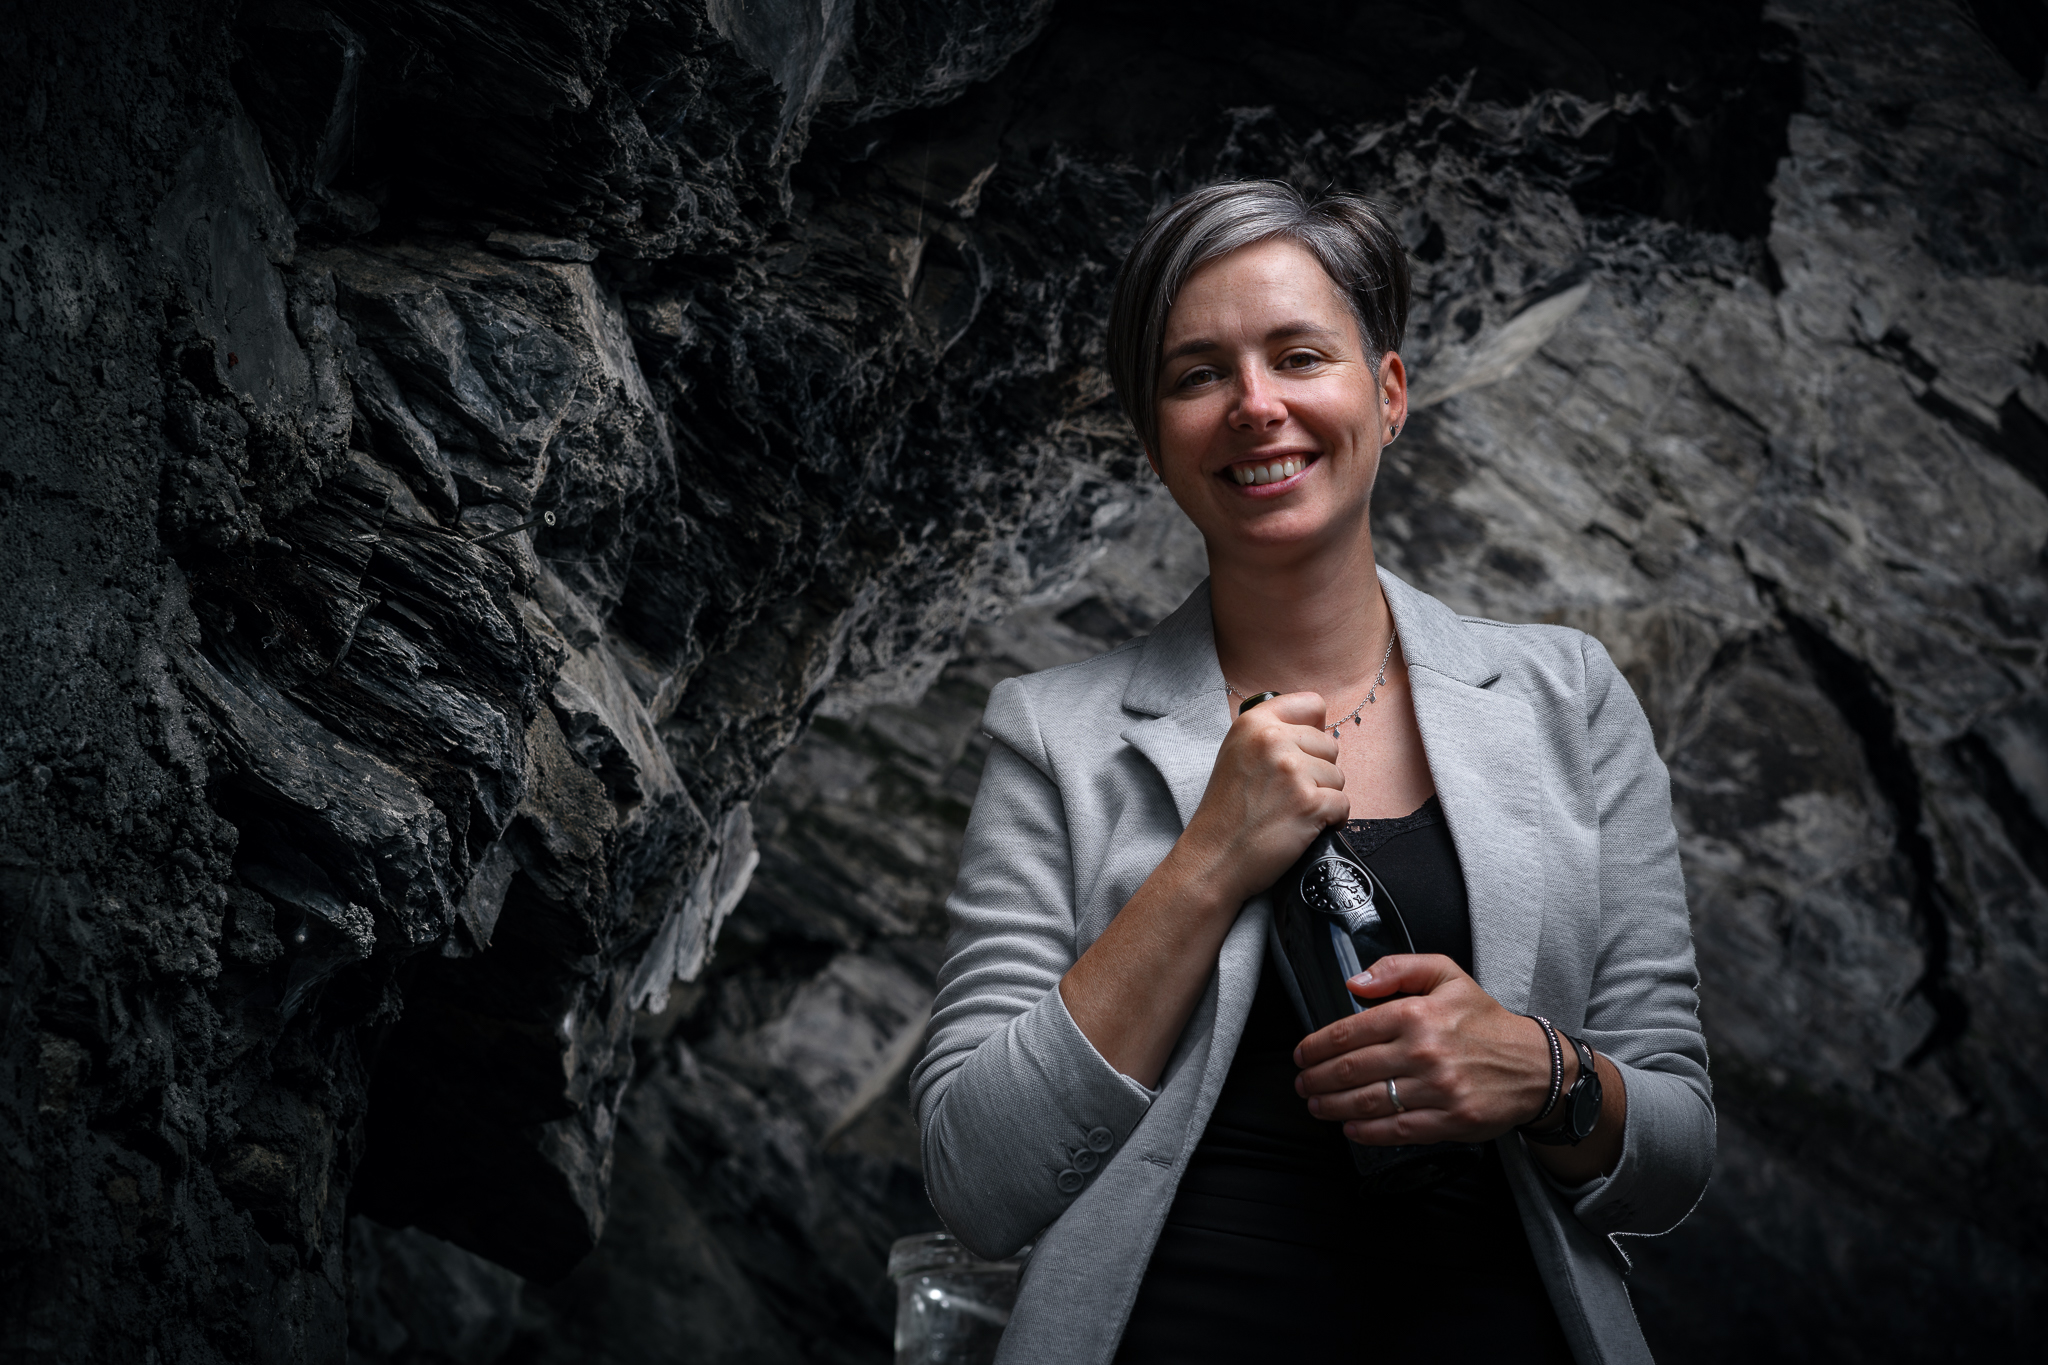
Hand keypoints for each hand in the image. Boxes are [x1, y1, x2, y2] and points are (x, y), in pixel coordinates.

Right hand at [1174, 691, 1346, 905]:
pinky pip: (1343, 805)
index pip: (1311, 704)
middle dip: (1317, 771)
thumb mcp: (1236, 754)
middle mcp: (1272, 740)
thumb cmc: (1226, 813)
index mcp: (1253, 723)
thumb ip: (1271, 735)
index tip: (1301, 753)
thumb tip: (1319, 727)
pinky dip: (1331, 820)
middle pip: (1329, 745)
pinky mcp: (1309, 803)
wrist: (1213, 858)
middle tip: (1287, 794)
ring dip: (1323, 797)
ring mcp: (1292, 771)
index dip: (1313, 731)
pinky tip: (1305, 828)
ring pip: (1338, 776)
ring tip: (1291, 812)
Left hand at [1290, 954, 1553, 1145]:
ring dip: (1332, 1107)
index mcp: (1416, 1014)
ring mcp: (1437, 1089)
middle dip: (1316, 1079)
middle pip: (1350, 1070)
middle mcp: (1423, 1051)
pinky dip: (1367, 1133)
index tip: (1302, 1054)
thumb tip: (1353, 983)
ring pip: (1367, 1101)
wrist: (1535, 1064)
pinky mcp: (1450, 1120)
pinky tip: (1350, 1129)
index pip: (1348, 1033)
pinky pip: (1397, 1130)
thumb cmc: (1485, 1021)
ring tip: (1317, 1105)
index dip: (1316, 1047)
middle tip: (1302, 1083)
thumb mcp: (1446, 975)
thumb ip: (1397, 968)